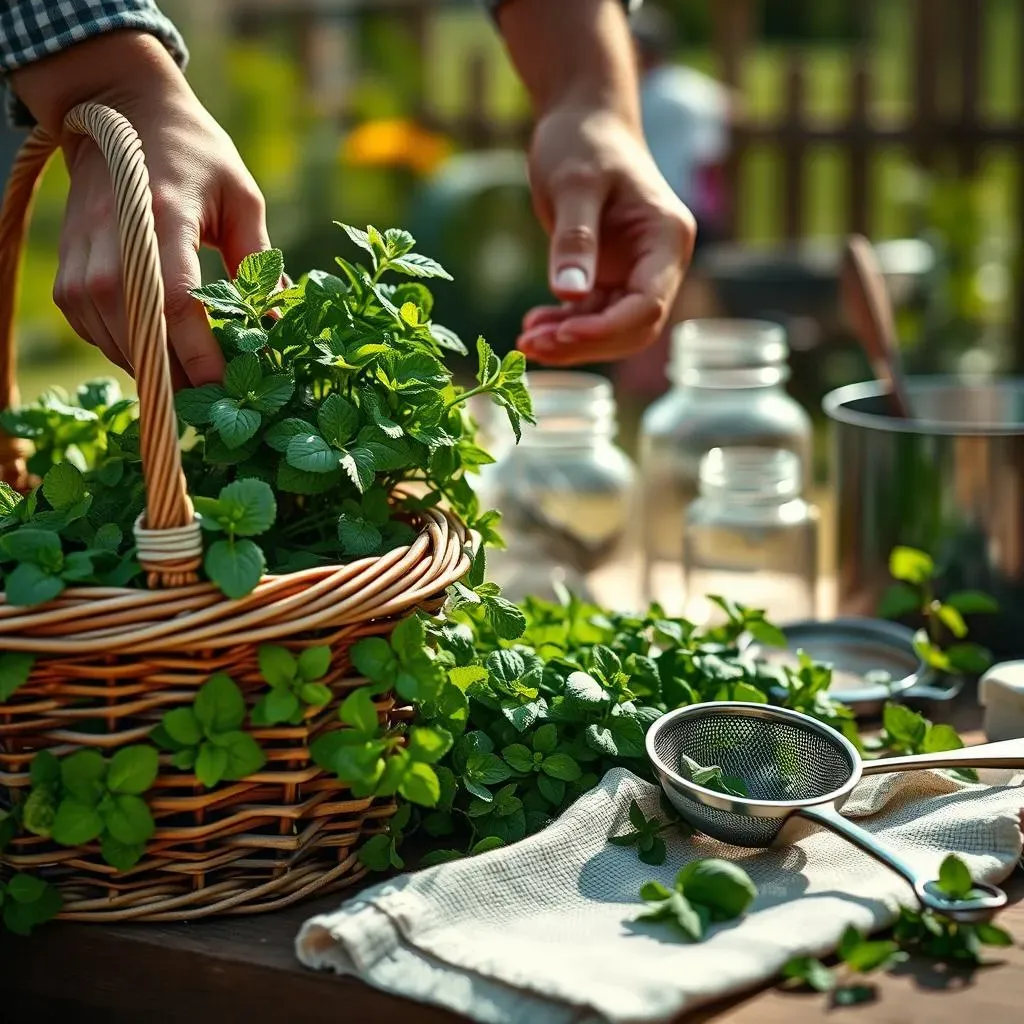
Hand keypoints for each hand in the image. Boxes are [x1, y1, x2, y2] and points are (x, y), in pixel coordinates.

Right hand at [12, 32, 268, 385]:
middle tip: (223, 404)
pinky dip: (133, 354)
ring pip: (121, 347)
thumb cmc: (194, 157)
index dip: (202, 356)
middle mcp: (112, 247)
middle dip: (187, 379)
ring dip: (161, 373)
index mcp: (161, 219)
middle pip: (145, 337)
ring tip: (198, 384)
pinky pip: (101, 339)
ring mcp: (81, 267)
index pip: (176, 306)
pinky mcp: (67, 284)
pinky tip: (164, 354)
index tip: (230, 388)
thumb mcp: (242, 196)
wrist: (119, 115)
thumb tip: (273, 322)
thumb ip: (258, 261)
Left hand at [516, 106, 695, 365]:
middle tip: (533, 344)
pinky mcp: (611, 277)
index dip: (606, 329)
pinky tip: (532, 327)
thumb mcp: (573, 185)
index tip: (561, 334)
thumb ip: (575, 240)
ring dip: (570, 341)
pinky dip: (564, 326)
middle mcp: (660, 263)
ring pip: (610, 329)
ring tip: (526, 340)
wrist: (582, 119)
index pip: (647, 305)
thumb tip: (569, 294)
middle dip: (585, 343)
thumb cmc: (583, 140)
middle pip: (632, 327)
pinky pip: (591, 316)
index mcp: (667, 240)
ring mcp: (636, 272)